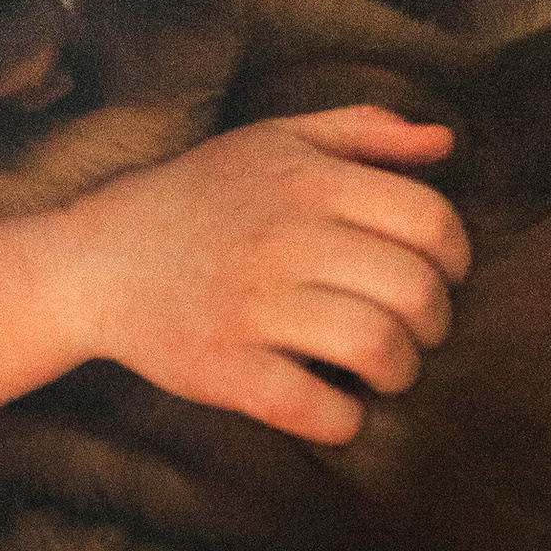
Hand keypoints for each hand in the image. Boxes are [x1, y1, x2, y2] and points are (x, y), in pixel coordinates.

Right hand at [56, 105, 470, 445]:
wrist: (95, 259)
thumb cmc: (202, 198)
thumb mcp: (275, 140)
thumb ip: (363, 131)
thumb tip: (444, 142)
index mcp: (306, 180)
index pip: (430, 220)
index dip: (454, 258)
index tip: (438, 276)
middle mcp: (282, 238)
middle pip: (415, 290)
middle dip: (434, 324)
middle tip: (414, 332)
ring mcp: (250, 306)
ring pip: (377, 348)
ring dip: (400, 372)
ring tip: (383, 370)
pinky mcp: (222, 368)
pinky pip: (316, 408)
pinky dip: (345, 419)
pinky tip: (338, 408)